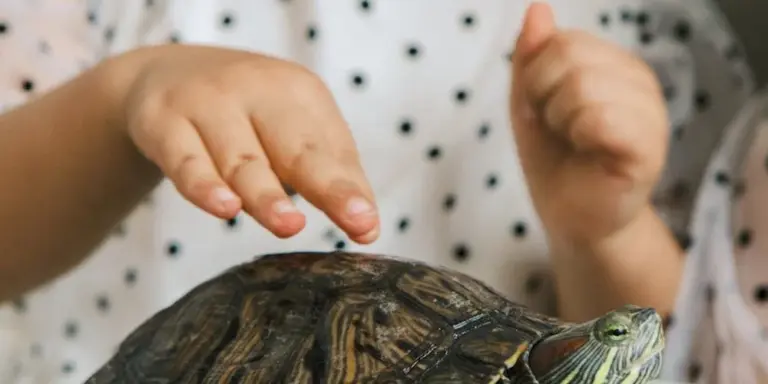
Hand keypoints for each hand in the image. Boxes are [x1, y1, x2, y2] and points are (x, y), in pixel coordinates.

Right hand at [111, 45, 378, 242]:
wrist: (165, 72)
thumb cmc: (245, 115)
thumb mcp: (289, 130)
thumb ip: (327, 174)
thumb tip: (367, 228)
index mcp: (297, 92)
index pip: (330, 148)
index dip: (350, 190)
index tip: (367, 225)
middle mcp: (255, 90)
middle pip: (295, 147)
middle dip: (326, 186)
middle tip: (355, 220)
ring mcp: (207, 104)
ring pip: (241, 159)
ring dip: (266, 194)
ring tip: (288, 224)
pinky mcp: (163, 122)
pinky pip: (185, 160)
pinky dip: (203, 185)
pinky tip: (224, 208)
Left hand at [510, 3, 668, 244]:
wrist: (569, 218)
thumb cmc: (555, 160)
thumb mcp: (530, 101)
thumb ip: (532, 56)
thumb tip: (537, 8)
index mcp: (615, 64)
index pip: (562, 41)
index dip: (535, 80)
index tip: (541, 112)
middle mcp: (640, 81)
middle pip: (569, 56)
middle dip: (543, 99)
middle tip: (557, 131)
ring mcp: (649, 113)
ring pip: (582, 86)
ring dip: (560, 122)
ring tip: (574, 143)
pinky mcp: (648, 148)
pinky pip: (601, 118)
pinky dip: (579, 136)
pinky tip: (589, 153)